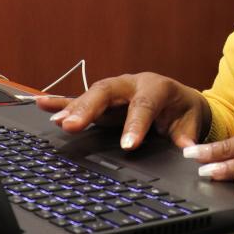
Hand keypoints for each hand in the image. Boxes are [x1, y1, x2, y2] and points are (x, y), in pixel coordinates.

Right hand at [34, 72, 209, 149]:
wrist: (180, 99)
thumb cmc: (183, 111)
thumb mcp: (190, 124)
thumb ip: (186, 136)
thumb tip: (187, 150)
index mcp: (157, 88)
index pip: (144, 105)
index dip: (135, 125)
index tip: (128, 145)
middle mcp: (132, 84)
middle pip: (108, 92)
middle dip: (90, 108)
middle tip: (74, 126)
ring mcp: (115, 89)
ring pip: (92, 95)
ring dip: (73, 109)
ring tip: (58, 123)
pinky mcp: (102, 100)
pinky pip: (80, 99)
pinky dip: (61, 103)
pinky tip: (42, 105)